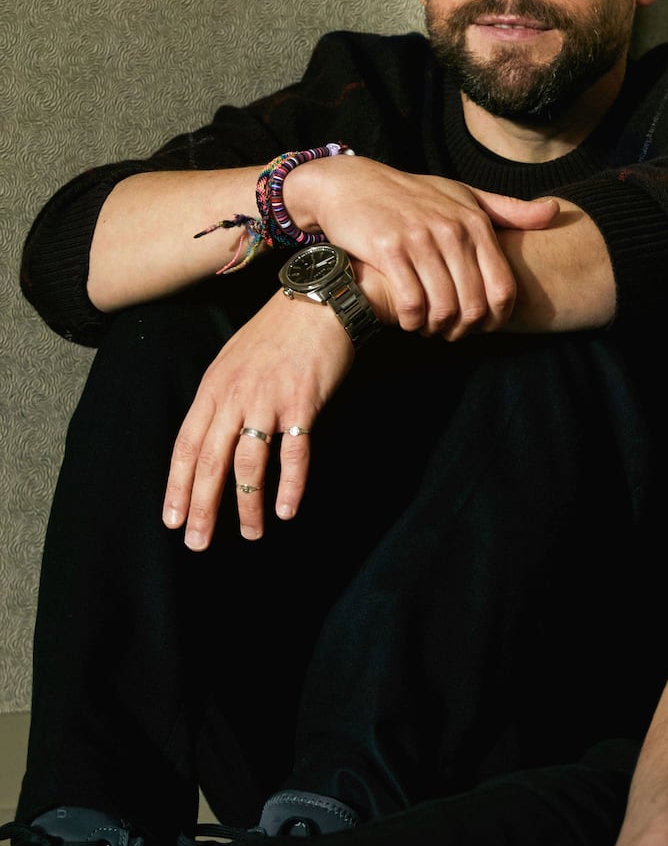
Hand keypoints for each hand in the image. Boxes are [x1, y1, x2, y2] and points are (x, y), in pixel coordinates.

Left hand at [163, 290, 353, 548]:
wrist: (318, 302)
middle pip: (211, 462)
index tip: (172, 519)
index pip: (186, 445)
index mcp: (213, 387)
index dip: (178, 486)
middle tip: (197, 543)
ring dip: (247, 505)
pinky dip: (290, 485)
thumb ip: (220, 398)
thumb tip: (211, 438)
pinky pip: (294, 453)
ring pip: (249, 464)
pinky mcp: (302, 404)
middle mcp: (235, 397)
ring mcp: (268, 401)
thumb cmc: (276, 332)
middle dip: (202, 507)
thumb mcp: (233, 360)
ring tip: (250, 535)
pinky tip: (286, 510)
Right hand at [284, 157, 560, 339]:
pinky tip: (408, 320)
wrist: (354, 183)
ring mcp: (419, 240)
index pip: (503, 288)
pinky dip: (412, 321)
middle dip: (464, 330)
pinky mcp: (388, 250)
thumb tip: (555, 212)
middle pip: (474, 305)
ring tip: (428, 327)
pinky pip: (411, 303)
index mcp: (475, 222)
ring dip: (437, 329)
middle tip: (450, 332)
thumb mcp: (463, 195)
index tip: (481, 327)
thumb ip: (508, 210)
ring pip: (444, 308)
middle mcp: (452, 230)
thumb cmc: (414, 195)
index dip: (496, 319)